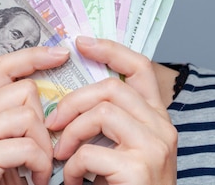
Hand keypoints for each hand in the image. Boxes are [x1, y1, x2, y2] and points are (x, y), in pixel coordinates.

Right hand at [0, 46, 70, 184]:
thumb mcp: (8, 143)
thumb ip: (20, 117)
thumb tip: (56, 93)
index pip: (4, 65)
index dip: (33, 55)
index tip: (61, 53)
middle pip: (26, 91)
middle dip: (45, 123)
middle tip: (42, 152)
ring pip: (29, 117)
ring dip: (44, 148)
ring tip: (38, 169)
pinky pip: (26, 146)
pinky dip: (39, 166)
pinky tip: (33, 180)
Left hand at [44, 36, 177, 184]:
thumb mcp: (120, 148)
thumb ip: (108, 122)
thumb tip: (72, 96)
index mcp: (156, 118)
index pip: (140, 68)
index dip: (110, 50)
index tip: (81, 43)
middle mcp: (162, 128)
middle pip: (113, 88)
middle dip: (74, 100)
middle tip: (52, 122)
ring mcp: (154, 147)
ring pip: (101, 113)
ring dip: (70, 134)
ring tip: (60, 155)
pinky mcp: (139, 168)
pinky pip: (92, 152)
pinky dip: (74, 167)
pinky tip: (74, 182)